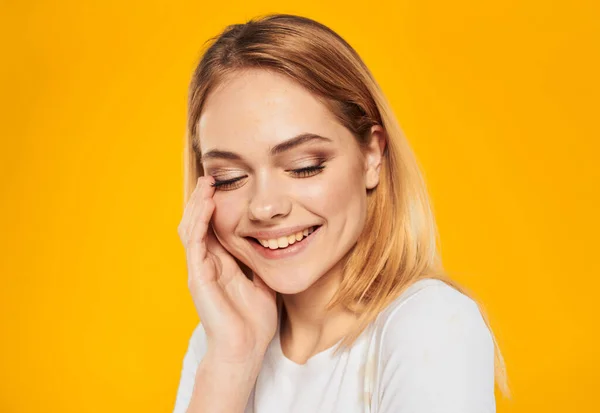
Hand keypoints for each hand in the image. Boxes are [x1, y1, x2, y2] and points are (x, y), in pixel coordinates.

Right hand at [177, 176, 277, 363]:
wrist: (246, 349)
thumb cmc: (253, 320)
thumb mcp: (262, 280)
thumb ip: (261, 261)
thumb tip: (277, 241)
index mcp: (220, 262)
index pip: (211, 226)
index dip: (214, 204)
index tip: (222, 182)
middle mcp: (207, 263)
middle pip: (197, 222)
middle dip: (202, 198)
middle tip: (210, 175)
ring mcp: (200, 270)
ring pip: (191, 228)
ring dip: (197, 205)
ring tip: (206, 183)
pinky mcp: (198, 278)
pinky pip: (195, 244)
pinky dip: (200, 223)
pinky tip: (208, 205)